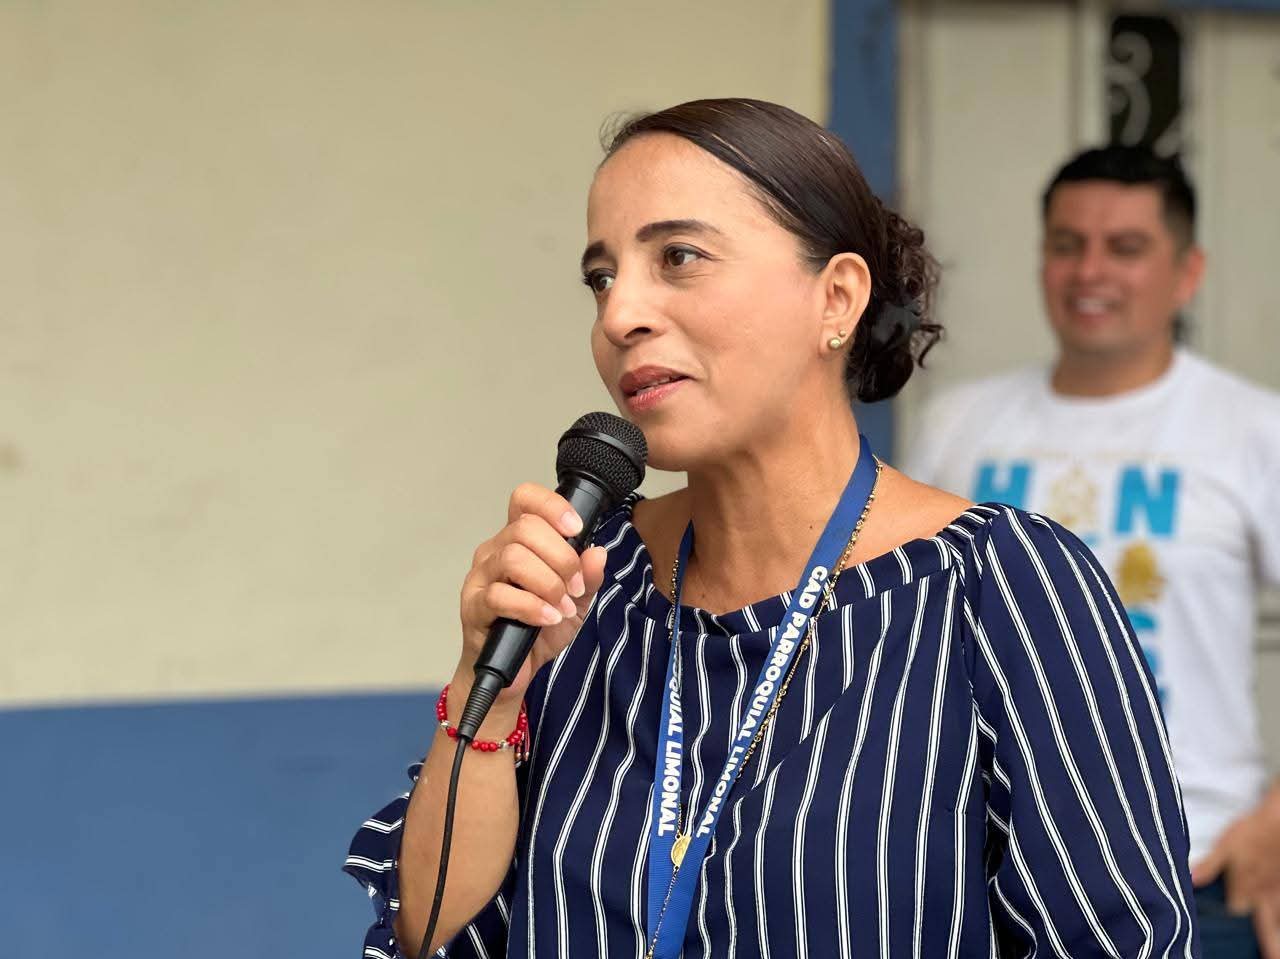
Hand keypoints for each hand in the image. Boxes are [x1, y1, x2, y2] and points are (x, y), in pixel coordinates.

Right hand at [456, 483, 607, 710]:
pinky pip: (501, 596)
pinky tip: (548, 619)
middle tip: (575, 587)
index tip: (576, 528)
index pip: (525, 499)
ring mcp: (481, 578)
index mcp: (518, 540)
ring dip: (548, 584)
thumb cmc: (538, 631)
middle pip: (525, 528)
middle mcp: (495, 551)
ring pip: (513, 558)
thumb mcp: (576, 602)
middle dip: (561, 558)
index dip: (552, 505)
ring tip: (561, 607)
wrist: (515, 672)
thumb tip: (597, 552)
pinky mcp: (474, 606)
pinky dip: (533, 607)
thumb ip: (588, 577)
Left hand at [1192, 785, 1279, 957]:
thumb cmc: (1250, 833)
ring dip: (1277, 936)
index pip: (1236, 917)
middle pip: (1268, 929)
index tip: (1224, 943)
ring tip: (1275, 954)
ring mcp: (1278, 892)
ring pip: (1278, 920)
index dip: (1229, 928)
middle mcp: (1264, 896)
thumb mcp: (1225, 847)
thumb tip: (1189, 881)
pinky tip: (1278, 919)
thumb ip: (1209, 866)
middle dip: (1270, 948)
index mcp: (1245, 890)